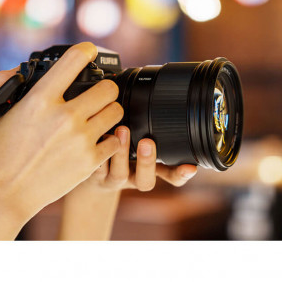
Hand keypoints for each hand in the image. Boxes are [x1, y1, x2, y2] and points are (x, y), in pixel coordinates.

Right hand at [0, 42, 123, 221]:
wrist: (7, 193)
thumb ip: (3, 83)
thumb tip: (19, 69)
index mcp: (40, 100)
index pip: (74, 60)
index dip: (86, 51)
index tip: (89, 52)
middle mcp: (64, 116)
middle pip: (107, 87)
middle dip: (104, 88)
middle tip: (99, 94)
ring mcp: (80, 139)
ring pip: (116, 112)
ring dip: (109, 112)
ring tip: (100, 116)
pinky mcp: (90, 160)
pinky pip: (116, 141)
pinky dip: (110, 140)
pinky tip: (99, 140)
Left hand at [77, 125, 197, 192]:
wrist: (91, 176)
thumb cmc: (119, 155)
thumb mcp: (139, 147)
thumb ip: (154, 132)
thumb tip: (169, 101)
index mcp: (150, 170)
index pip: (171, 176)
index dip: (181, 174)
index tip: (190, 167)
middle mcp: (134, 177)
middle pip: (146, 181)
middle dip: (147, 162)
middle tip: (147, 142)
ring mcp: (114, 178)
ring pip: (119, 173)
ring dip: (121, 152)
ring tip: (120, 129)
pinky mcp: (94, 175)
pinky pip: (95, 166)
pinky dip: (96, 149)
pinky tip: (98, 133)